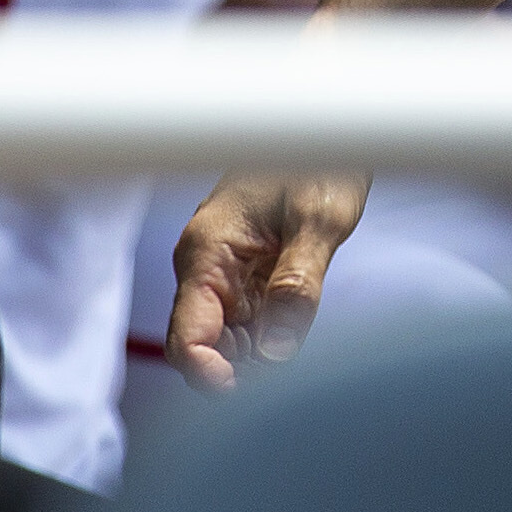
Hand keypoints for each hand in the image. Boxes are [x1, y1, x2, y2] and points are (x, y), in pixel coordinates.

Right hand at [165, 171, 365, 388]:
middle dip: (236, 370)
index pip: (186, 338)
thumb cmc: (318, 155)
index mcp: (207, 252)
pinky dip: (266, 335)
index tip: (245, 389)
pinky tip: (294, 331)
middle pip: (202, 345)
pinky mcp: (248, 271)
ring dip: (254, 355)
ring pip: (225, 337)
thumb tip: (278, 352)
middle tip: (284, 374)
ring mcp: (226, 270)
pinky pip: (247, 319)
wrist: (325, 122)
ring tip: (295, 347)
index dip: (207, 375)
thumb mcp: (319, 219)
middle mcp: (206, 266)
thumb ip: (298, 284)